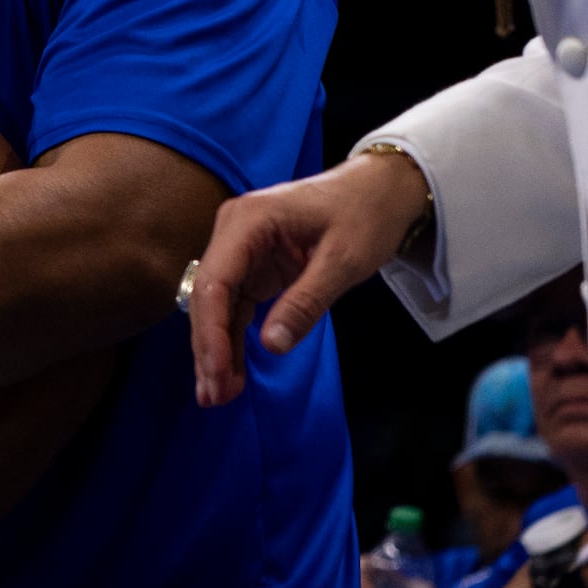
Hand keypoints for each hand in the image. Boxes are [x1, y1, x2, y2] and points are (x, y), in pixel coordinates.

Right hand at [188, 150, 428, 405]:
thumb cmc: (365, 215)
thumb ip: (306, 302)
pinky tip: (229, 373)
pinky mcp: (253, 267)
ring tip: (217, 396)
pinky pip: (234, 307)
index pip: (215, 281)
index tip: (217, 373)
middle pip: (207, 297)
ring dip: (215, 350)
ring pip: (216, 307)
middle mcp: (234, 232)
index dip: (211, 331)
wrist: (379, 191)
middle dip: (208, 348)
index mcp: (249, 220)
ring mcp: (241, 250)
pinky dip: (231, 339)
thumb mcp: (343, 261)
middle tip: (213, 397)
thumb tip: (271, 346)